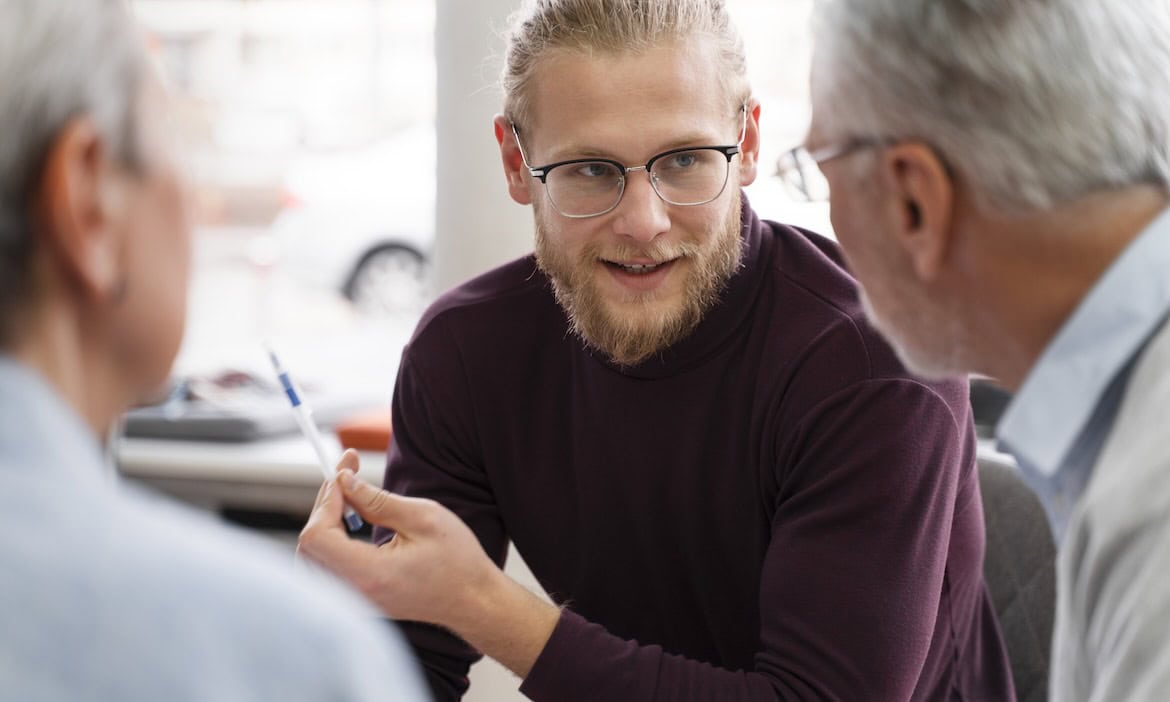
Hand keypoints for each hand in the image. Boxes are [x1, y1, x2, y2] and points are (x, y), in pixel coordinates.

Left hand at [297, 457, 498, 628]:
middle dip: (324, 504)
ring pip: (313, 556)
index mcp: (370, 575)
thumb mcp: (424, 517)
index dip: (326, 500)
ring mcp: (354, 601)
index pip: (317, 537)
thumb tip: (344, 482)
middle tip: (347, 473)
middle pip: (309, 545)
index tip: (345, 475)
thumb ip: (377, 500)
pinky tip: (349, 519)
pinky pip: (325, 567)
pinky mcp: (357, 599)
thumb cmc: (457, 561)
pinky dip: (330, 539)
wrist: (471, 600)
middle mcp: (355, 593)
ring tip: (349, 495)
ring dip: (325, 520)